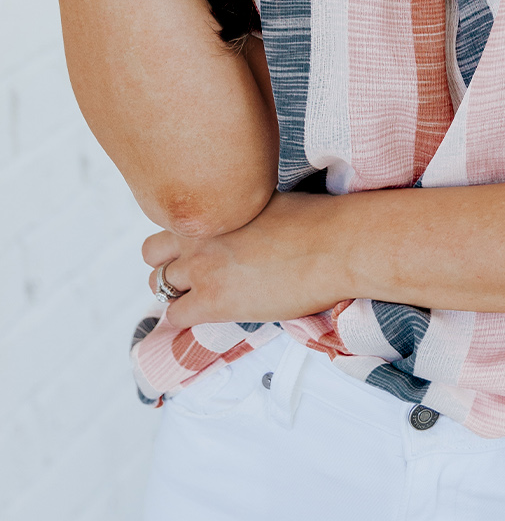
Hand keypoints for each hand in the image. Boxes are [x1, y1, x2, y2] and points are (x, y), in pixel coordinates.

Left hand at [142, 192, 352, 326]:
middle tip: (194, 277)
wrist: (338, 245)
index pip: (170, 223)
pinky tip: (212, 315)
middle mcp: (198, 234)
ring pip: (159, 285)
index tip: (197, 253)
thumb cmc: (318, 222)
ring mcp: (202, 268)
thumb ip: (240, 211)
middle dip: (169, 265)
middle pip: (152, 253)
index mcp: (212, 206)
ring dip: (177, 293)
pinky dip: (187, 318)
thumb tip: (242, 224)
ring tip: (204, 299)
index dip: (182, 242)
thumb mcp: (267, 201)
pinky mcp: (213, 301)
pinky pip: (175, 316)